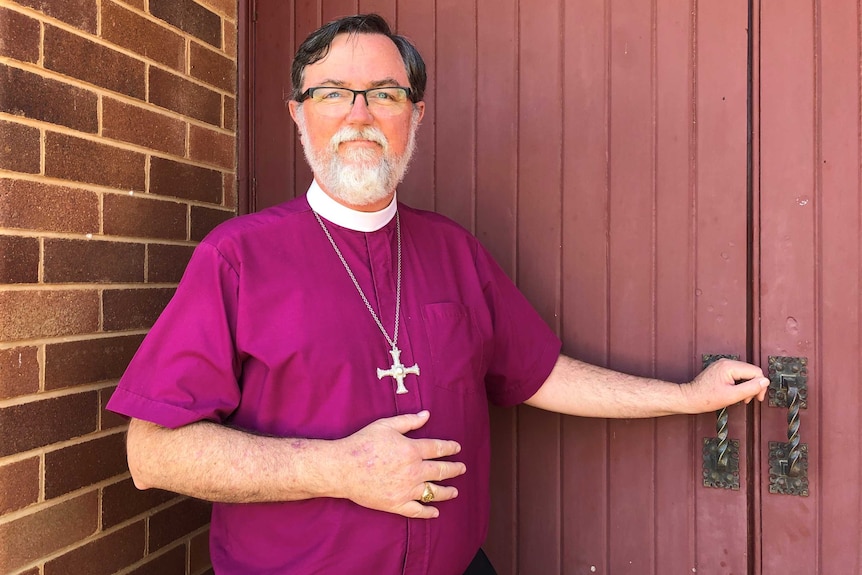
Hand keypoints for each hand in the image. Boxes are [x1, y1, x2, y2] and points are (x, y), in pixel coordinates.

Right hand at [329, 410, 465, 518]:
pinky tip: (435, 512)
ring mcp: (406, 490)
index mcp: (412, 450)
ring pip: (433, 492)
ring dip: (447, 492)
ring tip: (455, 491)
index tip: (457, 448)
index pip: (438, 448)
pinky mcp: (396, 504)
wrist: (343, 468)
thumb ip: (409, 421)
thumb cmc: (363, 443)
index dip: (450, 448)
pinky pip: (417, 511)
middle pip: (441, 471)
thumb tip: (427, 415)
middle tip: (462, 468)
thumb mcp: (386, 425)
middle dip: (454, 469)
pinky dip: (428, 512)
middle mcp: (413, 471)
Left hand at [682, 358, 769, 412]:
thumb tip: (765, 381)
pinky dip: (739, 384)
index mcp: (730, 366)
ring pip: (744, 373)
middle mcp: (726, 362)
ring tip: (742, 398)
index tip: (757, 398)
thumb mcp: (732, 396)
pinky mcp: (720, 369)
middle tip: (749, 399)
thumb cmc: (706, 398)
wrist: (689, 398)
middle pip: (751, 371)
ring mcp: (722, 365)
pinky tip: (736, 392)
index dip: (760, 386)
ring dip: (747, 386)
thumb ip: (750, 388)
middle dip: (753, 386)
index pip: (756, 372)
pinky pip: (736, 374)